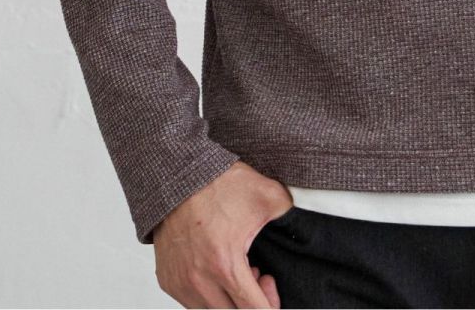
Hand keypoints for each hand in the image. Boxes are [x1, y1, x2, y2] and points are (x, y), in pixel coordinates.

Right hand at [154, 161, 290, 307]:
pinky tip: (218, 271)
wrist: (178, 176)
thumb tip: (306, 227)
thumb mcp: (266, 194)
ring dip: (230, 300)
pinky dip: (210, 295)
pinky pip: (193, 303)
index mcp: (225, 265)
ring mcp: (181, 284)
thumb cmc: (219, 185)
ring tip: (238, 272)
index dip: (270, 304)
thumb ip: (290, 215)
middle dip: (251, 302)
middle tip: (259, 275)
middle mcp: (200, 282)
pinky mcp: (168, 281)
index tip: (272, 285)